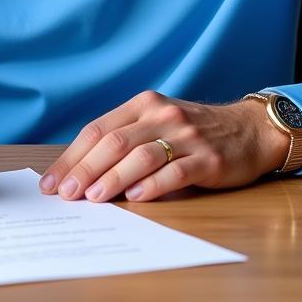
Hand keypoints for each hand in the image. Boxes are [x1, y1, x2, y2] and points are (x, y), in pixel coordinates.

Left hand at [39, 90, 289, 202]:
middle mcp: (162, 115)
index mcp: (144, 104)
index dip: (72, 156)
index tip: (52, 182)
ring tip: (94, 198)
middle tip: (66, 193)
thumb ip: (125, 139)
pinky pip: (176, 171)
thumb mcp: (158, 122)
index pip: (98, 130)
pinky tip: (136, 198)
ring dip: (113, 178)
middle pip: (115, 142)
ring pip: (141, 155)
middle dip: (85, 169)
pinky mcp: (208, 158)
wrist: (250, 130)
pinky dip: (153, 185)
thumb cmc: (195, 132)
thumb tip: (80, 172)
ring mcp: (186, 135)